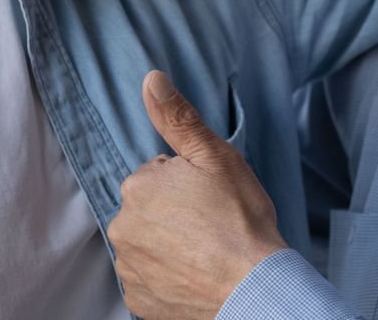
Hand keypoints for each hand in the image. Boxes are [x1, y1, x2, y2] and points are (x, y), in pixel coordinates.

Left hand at [108, 71, 287, 319]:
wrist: (255, 288)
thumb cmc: (240, 219)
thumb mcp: (215, 157)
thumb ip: (178, 118)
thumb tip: (151, 80)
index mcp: (138, 186)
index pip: (159, 176)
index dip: (189, 185)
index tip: (210, 200)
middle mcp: (122, 227)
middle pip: (149, 210)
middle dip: (174, 214)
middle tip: (210, 226)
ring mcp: (129, 267)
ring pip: (148, 244)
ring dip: (170, 246)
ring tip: (206, 252)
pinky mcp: (138, 300)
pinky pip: (149, 280)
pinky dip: (168, 278)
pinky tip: (195, 276)